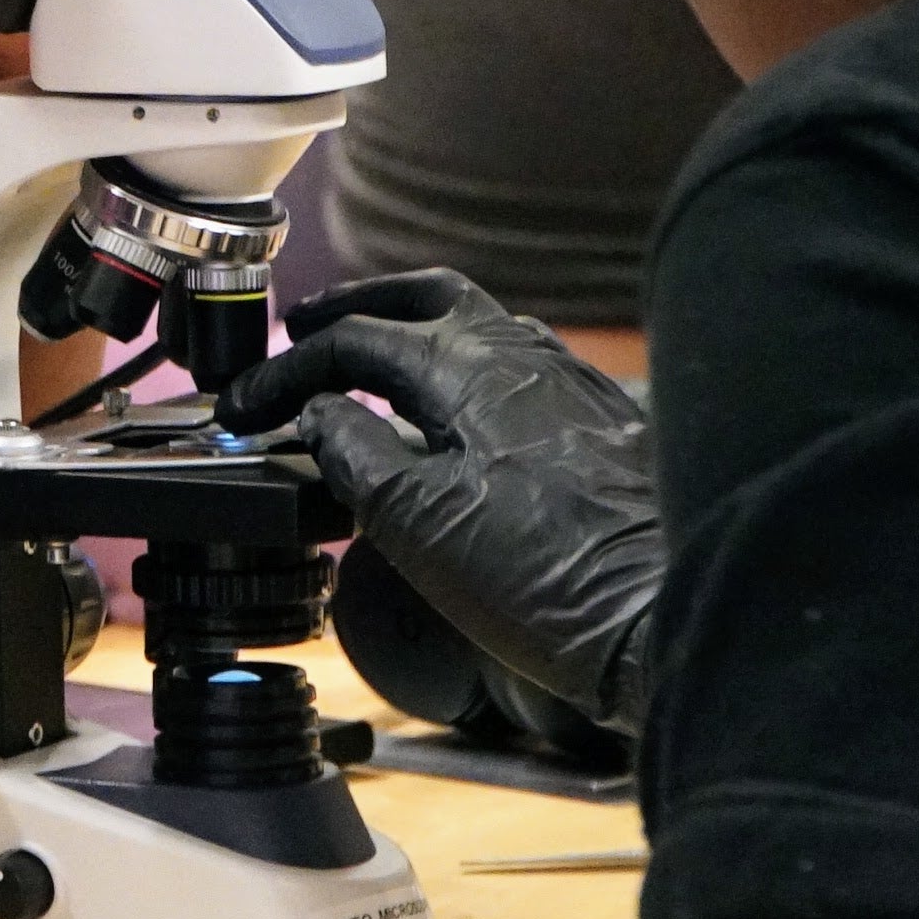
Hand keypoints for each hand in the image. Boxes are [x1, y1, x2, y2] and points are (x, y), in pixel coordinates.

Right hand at [213, 268, 661, 737]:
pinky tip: (464, 416)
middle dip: (361, 307)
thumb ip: (354, 453)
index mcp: (469, 366)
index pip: (356, 342)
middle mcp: (527, 355)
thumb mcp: (415, 522)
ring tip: (378, 365)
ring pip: (482, 328)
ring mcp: (575, 386)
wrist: (670, 620)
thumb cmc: (545, 578)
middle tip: (309, 326)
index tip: (248, 409)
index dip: (289, 372)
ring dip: (418, 334)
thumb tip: (320, 414)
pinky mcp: (606, 426)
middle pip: (427, 298)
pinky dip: (468, 371)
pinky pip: (523, 368)